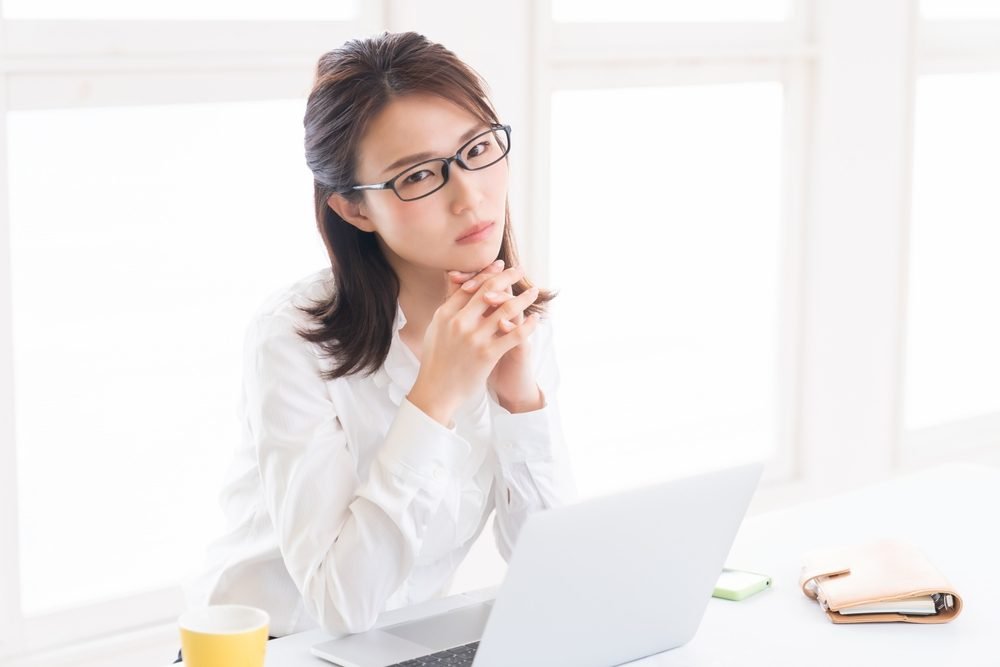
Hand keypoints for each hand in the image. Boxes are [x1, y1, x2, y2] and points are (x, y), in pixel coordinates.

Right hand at [446, 262, 543, 413]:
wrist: (436, 390)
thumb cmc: (437, 358)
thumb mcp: (436, 327)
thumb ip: (449, 304)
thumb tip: (455, 278)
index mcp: (446, 314)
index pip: (471, 286)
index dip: (488, 273)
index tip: (501, 266)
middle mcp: (459, 322)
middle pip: (488, 291)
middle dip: (507, 278)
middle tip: (520, 270)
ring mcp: (474, 338)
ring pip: (506, 309)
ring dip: (524, 298)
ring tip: (534, 292)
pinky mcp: (487, 354)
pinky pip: (514, 334)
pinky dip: (527, 325)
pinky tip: (535, 319)